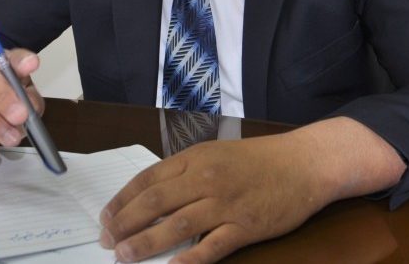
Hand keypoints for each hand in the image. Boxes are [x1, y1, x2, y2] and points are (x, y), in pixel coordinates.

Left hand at [99, 117, 404, 263]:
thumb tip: (151, 197)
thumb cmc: (258, 159)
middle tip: (107, 242)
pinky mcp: (245, 227)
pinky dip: (188, 259)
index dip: (122, 201)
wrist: (304, 163)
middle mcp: (205, 178)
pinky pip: (211, 246)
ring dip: (145, 243)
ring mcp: (225, 203)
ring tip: (124, 256)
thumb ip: (185, 172)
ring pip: (176, 226)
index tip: (105, 218)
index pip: (147, 180)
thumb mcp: (215, 154)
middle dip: (125, 224)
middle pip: (154, 203)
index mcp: (194, 158)